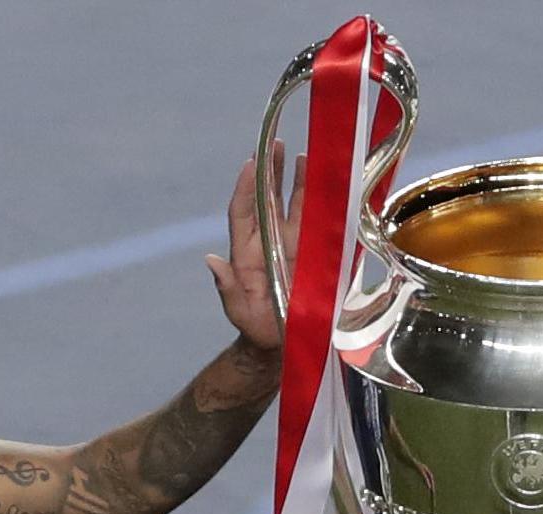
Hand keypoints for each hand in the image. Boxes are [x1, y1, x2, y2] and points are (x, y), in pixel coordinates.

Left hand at [206, 140, 304, 351]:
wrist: (280, 343)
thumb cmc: (255, 327)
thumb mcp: (238, 310)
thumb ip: (227, 287)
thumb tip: (211, 261)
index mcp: (246, 252)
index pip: (242, 212)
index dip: (246, 188)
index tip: (251, 163)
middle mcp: (268, 242)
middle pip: (268, 199)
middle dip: (271, 171)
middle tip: (275, 143)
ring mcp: (292, 245)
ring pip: (294, 205)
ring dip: (298, 180)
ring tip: (303, 155)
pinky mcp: (313, 253)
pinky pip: (318, 222)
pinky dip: (323, 202)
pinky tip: (331, 185)